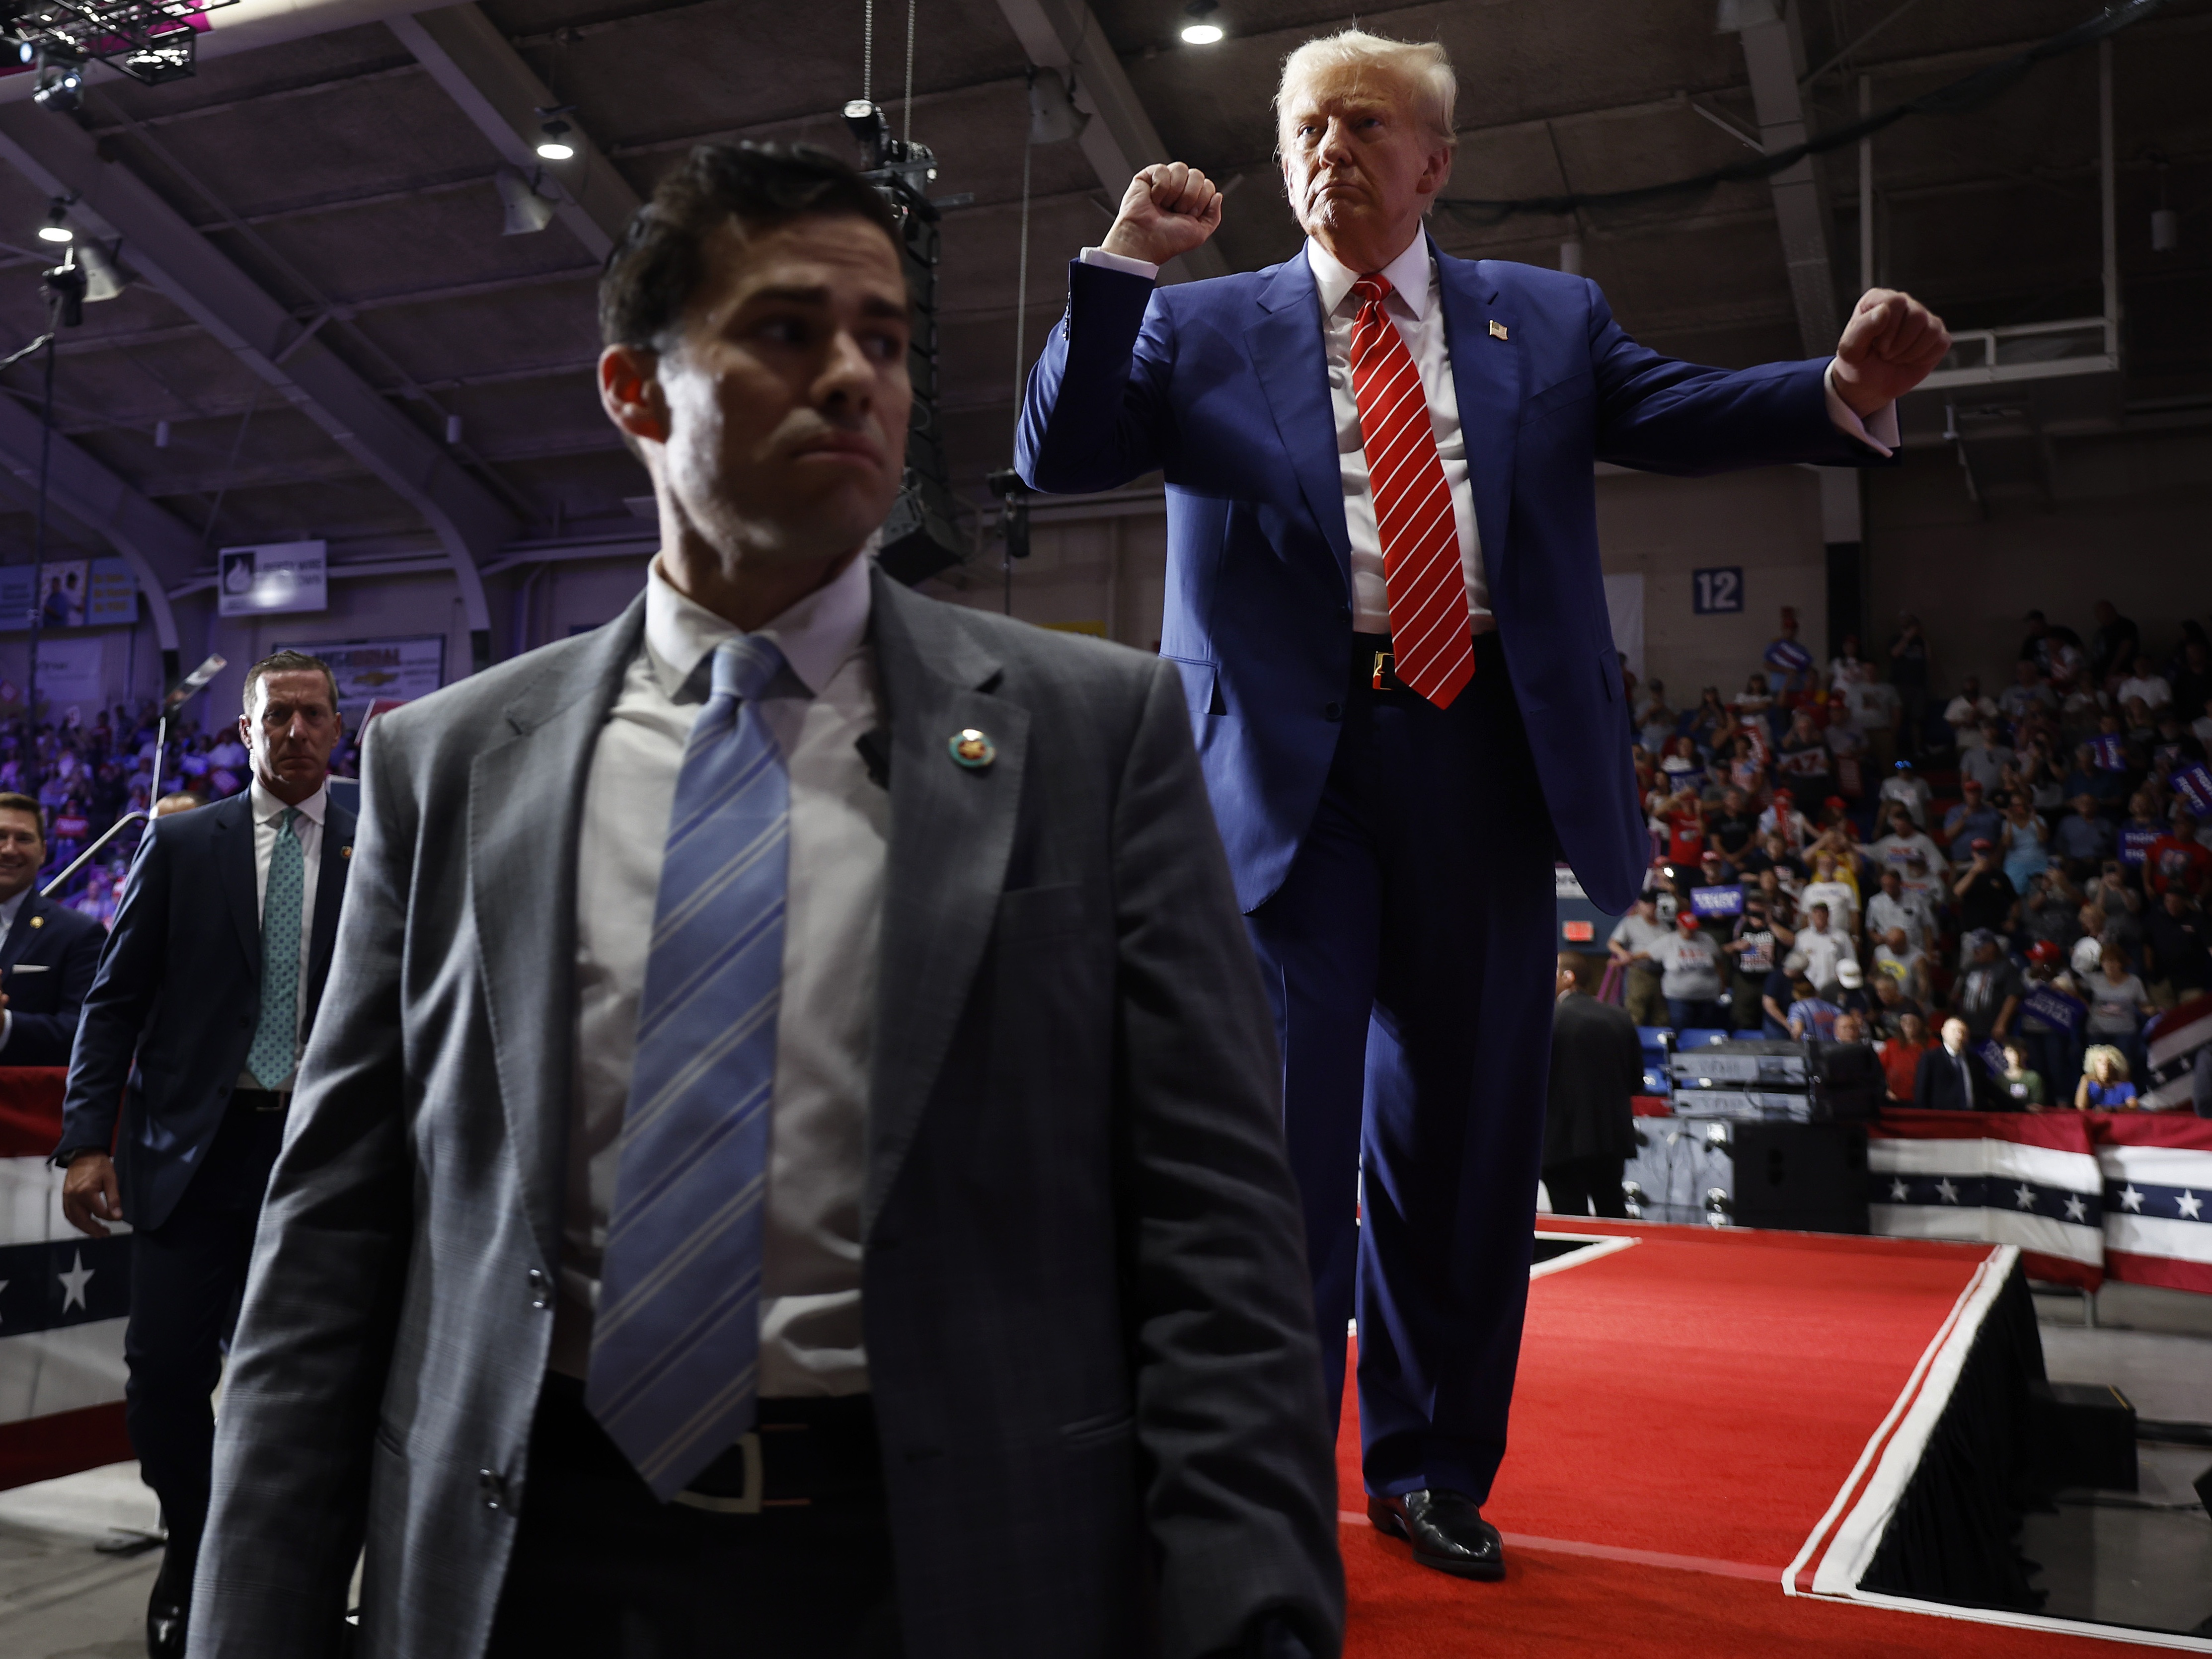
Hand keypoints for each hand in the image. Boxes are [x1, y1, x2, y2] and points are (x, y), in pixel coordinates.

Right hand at [61, 1151, 120, 1238]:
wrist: (83, 1154)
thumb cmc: (98, 1164)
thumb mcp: (111, 1179)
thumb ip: (114, 1198)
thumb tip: (117, 1215)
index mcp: (85, 1192)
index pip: (99, 1212)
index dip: (110, 1217)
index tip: (118, 1218)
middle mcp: (73, 1197)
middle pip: (83, 1220)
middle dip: (94, 1230)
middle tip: (105, 1234)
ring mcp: (66, 1198)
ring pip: (74, 1220)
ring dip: (84, 1228)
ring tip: (96, 1233)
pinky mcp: (64, 1197)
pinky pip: (68, 1214)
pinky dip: (76, 1222)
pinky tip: (84, 1224)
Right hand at [1099, 163, 1222, 266]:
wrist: (1146, 241)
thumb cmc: (1169, 240)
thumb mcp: (1200, 233)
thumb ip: (1214, 216)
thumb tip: (1218, 195)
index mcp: (1191, 200)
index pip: (1208, 185)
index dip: (1201, 201)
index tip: (1188, 216)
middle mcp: (1179, 189)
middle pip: (1197, 174)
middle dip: (1189, 196)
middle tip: (1176, 211)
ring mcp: (1163, 181)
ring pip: (1181, 168)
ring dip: (1174, 192)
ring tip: (1164, 205)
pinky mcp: (1148, 176)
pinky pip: (1163, 169)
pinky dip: (1160, 187)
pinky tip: (1153, 199)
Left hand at [1832, 288, 1950, 416]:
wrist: (1869, 386)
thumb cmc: (1857, 365)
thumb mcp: (1850, 351)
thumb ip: (1862, 329)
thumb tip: (1884, 310)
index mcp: (1878, 300)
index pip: (1895, 302)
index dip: (1889, 329)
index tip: (1878, 346)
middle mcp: (1902, 304)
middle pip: (1917, 315)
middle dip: (1900, 344)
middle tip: (1886, 355)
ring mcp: (1922, 318)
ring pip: (1931, 328)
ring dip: (1911, 352)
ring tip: (1896, 357)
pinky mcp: (1936, 335)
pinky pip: (1941, 342)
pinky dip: (1924, 358)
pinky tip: (1910, 360)